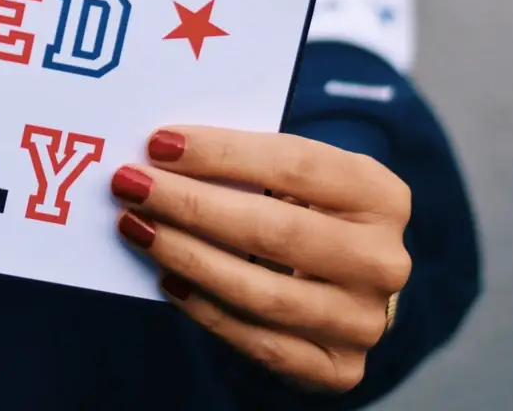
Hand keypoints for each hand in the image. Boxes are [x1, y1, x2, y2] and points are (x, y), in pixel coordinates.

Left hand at [111, 126, 411, 393]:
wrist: (346, 290)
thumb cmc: (308, 215)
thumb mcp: (299, 180)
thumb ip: (248, 164)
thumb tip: (163, 152)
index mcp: (380, 196)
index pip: (295, 165)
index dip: (221, 153)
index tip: (159, 143)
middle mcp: (382, 260)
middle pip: (274, 229)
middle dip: (190, 204)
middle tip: (130, 184)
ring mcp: (362, 320)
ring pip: (262, 292)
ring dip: (186, 255)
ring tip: (135, 227)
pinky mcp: (338, 368)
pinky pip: (259, 342)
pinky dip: (206, 309)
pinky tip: (166, 278)